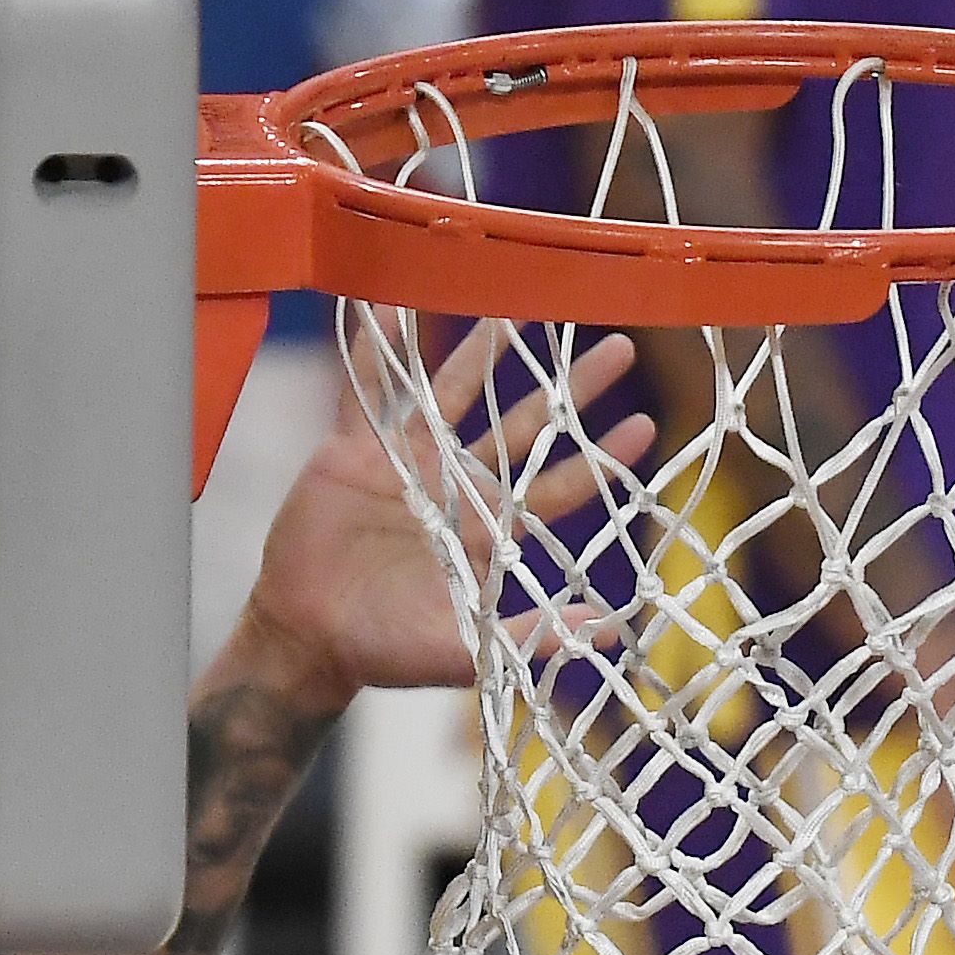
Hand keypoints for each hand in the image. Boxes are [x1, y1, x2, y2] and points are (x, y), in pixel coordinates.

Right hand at [232, 325, 654, 708]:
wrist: (308, 638)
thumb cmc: (386, 650)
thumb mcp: (464, 648)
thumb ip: (530, 636)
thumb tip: (607, 631)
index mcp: (488, 531)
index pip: (557, 485)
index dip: (598, 457)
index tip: (645, 425)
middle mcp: (456, 486)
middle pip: (523, 425)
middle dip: (568, 388)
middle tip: (619, 345)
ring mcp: (406, 463)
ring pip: (454, 392)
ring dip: (483, 349)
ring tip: (515, 305)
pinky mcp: (353, 452)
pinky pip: (366, 390)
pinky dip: (374, 349)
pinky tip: (389, 303)